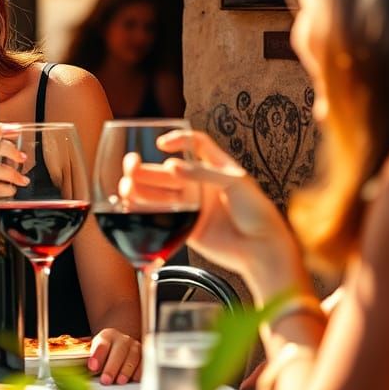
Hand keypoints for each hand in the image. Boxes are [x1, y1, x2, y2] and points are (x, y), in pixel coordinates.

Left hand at [88, 328, 141, 384]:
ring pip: (132, 358)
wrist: (122, 343)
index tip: (92, 367)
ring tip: (119, 382)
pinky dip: (138, 373)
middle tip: (105, 380)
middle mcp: (123, 339)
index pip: (102, 345)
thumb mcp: (97, 350)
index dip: (97, 356)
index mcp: (108, 336)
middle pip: (118, 352)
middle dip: (112, 367)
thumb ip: (93, 360)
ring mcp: (135, 347)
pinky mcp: (144, 356)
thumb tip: (88, 372)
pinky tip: (133, 380)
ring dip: (126, 371)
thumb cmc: (107, 351)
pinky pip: (143, 364)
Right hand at [121, 130, 301, 297]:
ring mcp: (192, 205)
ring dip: (140, 189)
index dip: (178, 139)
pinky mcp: (187, 226)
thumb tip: (172, 168)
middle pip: (166, 171)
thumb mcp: (236, 183)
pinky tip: (132, 206)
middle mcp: (200, 185)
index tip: (161, 144)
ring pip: (159, 193)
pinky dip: (145, 211)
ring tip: (126, 188)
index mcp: (214, 168)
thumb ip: (204, 174)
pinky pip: (162, 216)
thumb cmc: (258, 212)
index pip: (195, 144)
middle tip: (131, 166)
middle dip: (145, 168)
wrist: (262, 250)